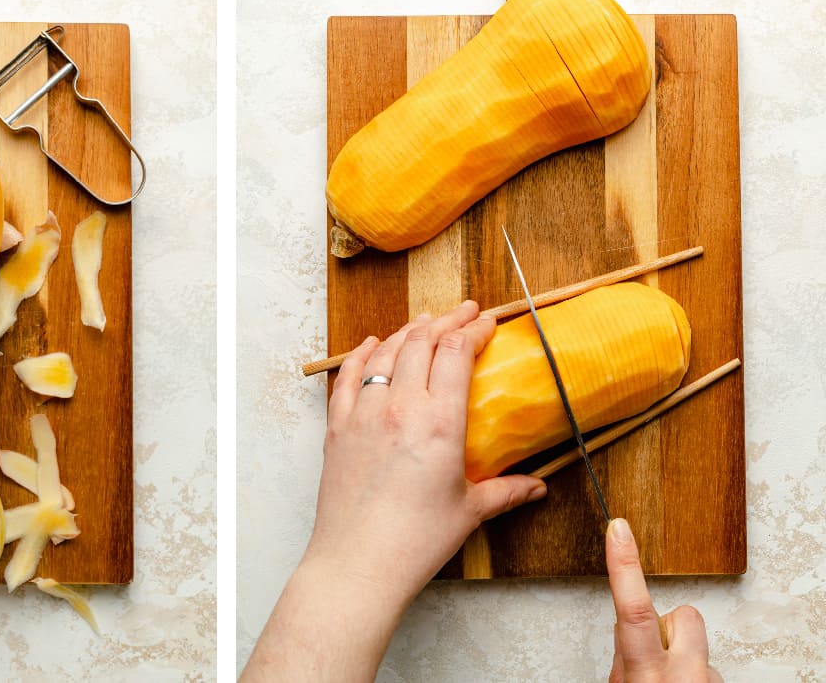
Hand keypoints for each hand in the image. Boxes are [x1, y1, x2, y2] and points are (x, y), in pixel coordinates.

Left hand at [305, 300, 546, 606]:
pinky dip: (361, 353)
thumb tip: (538, 487)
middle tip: (465, 312)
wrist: (357, 562)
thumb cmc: (415, 541)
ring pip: (385, 352)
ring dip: (409, 331)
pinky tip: (372, 344)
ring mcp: (362, 413)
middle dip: (447, 320)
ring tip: (426, 321)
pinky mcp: (336, 426)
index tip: (488, 321)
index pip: (456, 353)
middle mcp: (398, 407)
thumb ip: (506, 491)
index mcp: (438, 422)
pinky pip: (347, 376)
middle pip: (421, 341)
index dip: (474, 329)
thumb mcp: (469, 512)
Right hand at [607, 518, 721, 681]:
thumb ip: (625, 660)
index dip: (625, 564)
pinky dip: (693, 678)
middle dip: (670, 625)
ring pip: (696, 646)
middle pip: (684, 616)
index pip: (634, 608)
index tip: (619, 529)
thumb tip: (630, 633)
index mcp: (648, 674)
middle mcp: (683, 676)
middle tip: (656, 654)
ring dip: (681, 659)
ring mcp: (708, 681)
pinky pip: (708, 668)